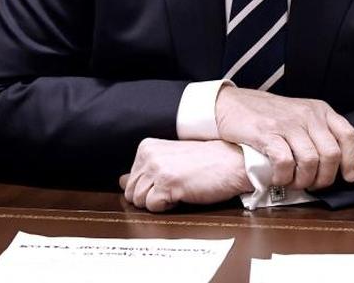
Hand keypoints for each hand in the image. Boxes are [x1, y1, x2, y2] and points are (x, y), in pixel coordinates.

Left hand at [119, 139, 250, 211]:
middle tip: (175, 187)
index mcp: (147, 147)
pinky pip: (153, 207)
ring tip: (179, 189)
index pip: (129, 180)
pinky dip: (167, 207)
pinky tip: (182, 194)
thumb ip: (144, 170)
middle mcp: (149, 156)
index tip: (169, 180)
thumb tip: (121, 181)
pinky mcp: (167, 184)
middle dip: (150, 197)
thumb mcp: (170, 160)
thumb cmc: (206, 162)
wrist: (233, 162)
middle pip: (131, 192)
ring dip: (159, 202)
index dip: (149, 187)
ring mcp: (157, 170)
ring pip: (140, 201)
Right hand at [214, 86, 353, 190]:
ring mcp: (287, 123)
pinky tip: (277, 178)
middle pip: (331, 154)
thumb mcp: (300, 115)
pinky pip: (285, 162)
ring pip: (310, 161)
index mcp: (320, 110)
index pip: (347, 135)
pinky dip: (283, 177)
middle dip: (324, 178)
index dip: (351, 160)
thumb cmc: (268, 115)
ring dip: (303, 180)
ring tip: (293, 183)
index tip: (348, 177)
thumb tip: (336, 164)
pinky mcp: (267, 133)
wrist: (233, 103)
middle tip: (312, 185)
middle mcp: (307, 114)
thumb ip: (318, 132)